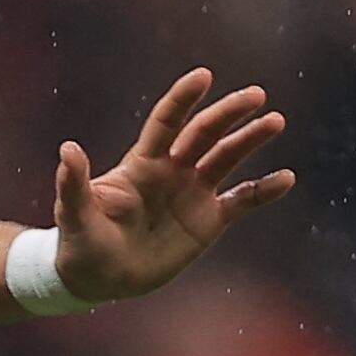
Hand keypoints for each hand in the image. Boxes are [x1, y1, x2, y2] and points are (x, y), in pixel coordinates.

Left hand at [53, 70, 295, 299]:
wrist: (100, 278)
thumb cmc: (81, 242)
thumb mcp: (75, 213)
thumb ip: (75, 183)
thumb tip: (68, 149)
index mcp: (142, 164)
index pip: (167, 122)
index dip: (183, 99)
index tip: (204, 76)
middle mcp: (172, 170)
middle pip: (205, 133)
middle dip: (229, 113)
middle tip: (257, 95)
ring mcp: (193, 193)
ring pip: (227, 158)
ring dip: (251, 140)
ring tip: (275, 121)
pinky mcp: (209, 221)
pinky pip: (242, 201)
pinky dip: (264, 190)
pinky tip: (287, 178)